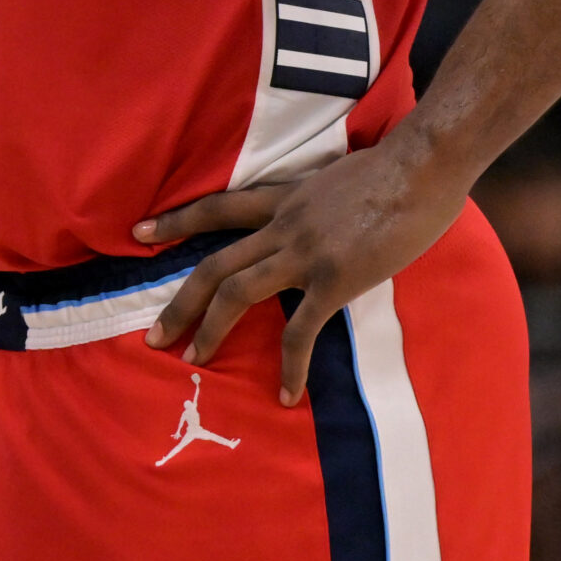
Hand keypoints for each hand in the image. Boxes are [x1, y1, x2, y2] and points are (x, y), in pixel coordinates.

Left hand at [135, 134, 466, 403]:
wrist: (422, 165)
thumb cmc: (396, 169)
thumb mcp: (339, 180)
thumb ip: (319, 203)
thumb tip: (324, 221)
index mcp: (283, 199)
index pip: (217, 209)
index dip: (176, 221)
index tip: (138, 233)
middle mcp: (282, 225)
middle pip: (214, 264)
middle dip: (180, 301)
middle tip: (154, 336)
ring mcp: (305, 252)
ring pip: (238, 291)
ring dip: (211, 328)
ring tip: (193, 360)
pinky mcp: (334, 279)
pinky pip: (301, 330)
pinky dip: (290, 366)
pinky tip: (287, 395)